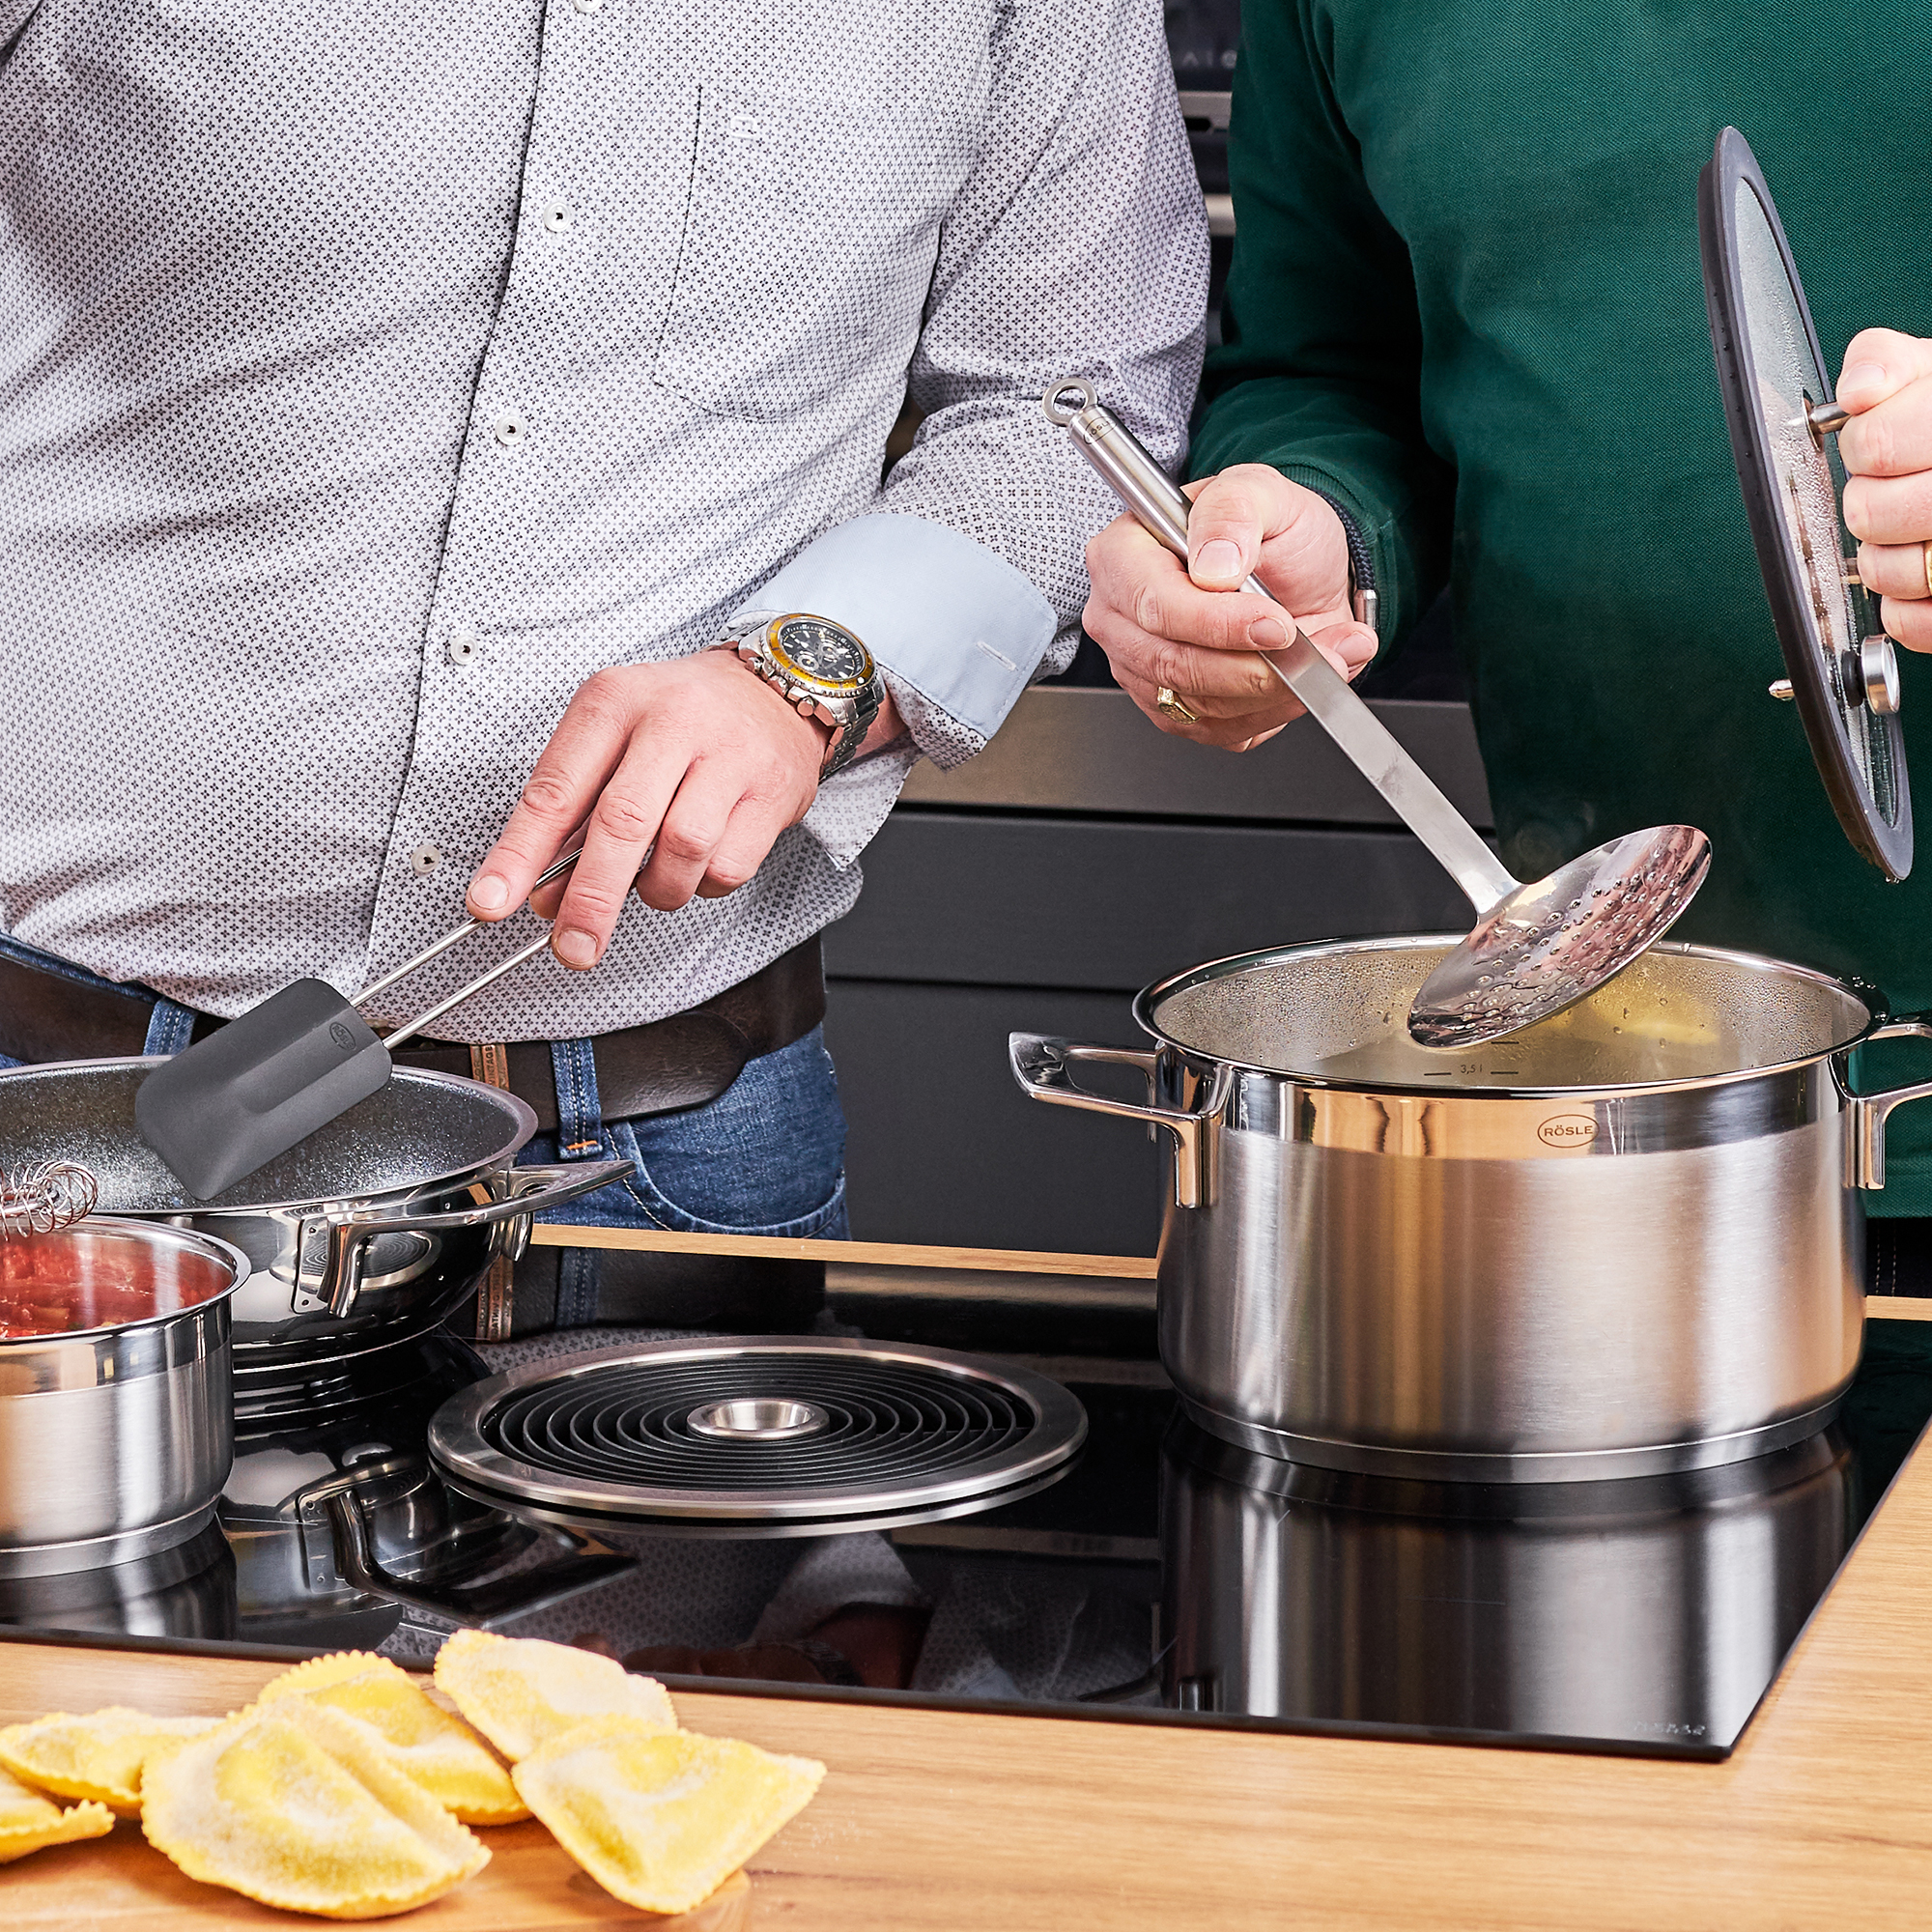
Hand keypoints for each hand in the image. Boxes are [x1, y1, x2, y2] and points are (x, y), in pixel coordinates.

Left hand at [466, 651, 897, 967]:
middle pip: (623, 823)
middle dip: (592, 897)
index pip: (556, 788)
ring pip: (682, 850)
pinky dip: (704, 885)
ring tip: (653, 881)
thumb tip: (544, 897)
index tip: (492, 902)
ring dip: (658, 889)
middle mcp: (672, 722)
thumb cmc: (680, 722)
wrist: (774, 692)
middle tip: (573, 946)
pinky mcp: (772, 793)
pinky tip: (699, 864)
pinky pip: (729, 866)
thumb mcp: (614, 745)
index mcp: (613, 703)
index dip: (520, 853)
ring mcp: (729, 756)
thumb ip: (574, 819)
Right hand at [1081, 463, 1377, 749]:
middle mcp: (1120, 618)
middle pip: (1172, 665)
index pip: (1154, 606)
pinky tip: (1305, 677)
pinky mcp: (1174, 709)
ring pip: (1199, 705)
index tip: (1275, 622)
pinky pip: (1218, 730)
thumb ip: (1234, 510)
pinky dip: (1273, 711)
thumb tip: (1213, 565)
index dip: (1216, 623)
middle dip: (1253, 667)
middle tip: (1314, 649)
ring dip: (1275, 690)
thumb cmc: (1271, 529)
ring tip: (1331, 654)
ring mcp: (1141, 669)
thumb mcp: (1262, 490)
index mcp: (1123, 555)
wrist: (1301, 573)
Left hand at [1836, 329, 1931, 653]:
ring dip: (1880, 558)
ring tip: (1903, 535)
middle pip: (1871, 513)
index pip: (1874, 444)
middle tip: (1887, 492)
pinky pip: (1920, 624)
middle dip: (1866, 503)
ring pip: (1892, 572)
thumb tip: (1861, 389)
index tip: (1876, 444)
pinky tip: (1913, 582)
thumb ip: (1886, 363)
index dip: (1862, 445)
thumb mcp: (1928, 373)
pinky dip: (1905, 611)